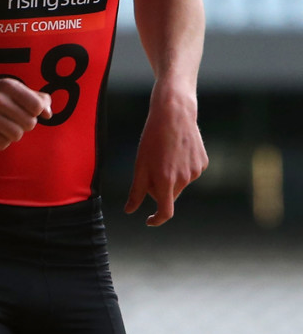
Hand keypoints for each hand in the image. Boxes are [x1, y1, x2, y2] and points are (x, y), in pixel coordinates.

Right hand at [0, 78, 52, 149]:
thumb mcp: (10, 90)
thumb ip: (34, 97)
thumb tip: (49, 113)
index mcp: (8, 85)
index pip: (37, 106)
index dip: (34, 113)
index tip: (24, 110)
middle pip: (29, 123)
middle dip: (23, 125)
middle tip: (9, 119)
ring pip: (17, 135)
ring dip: (12, 134)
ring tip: (0, 126)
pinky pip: (3, 144)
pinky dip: (0, 141)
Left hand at [124, 81, 207, 225]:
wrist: (174, 113)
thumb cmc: (152, 138)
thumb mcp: (140, 163)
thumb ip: (136, 191)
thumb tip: (129, 211)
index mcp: (165, 181)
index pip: (165, 212)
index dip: (157, 219)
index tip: (149, 219)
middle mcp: (183, 179)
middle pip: (169, 195)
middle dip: (159, 188)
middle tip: (151, 166)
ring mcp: (195, 171)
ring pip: (180, 183)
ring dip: (171, 176)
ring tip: (165, 153)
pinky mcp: (203, 163)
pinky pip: (189, 172)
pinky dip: (182, 167)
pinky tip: (177, 150)